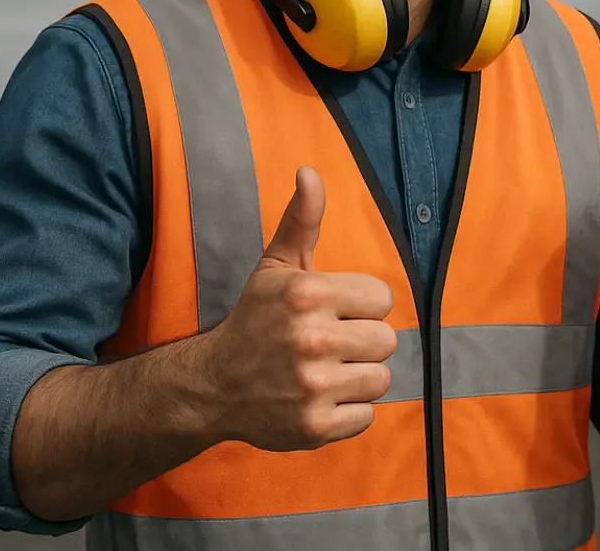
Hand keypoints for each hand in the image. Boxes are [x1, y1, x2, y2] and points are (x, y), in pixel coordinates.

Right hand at [201, 165, 396, 451]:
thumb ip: (302, 218)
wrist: (213, 383)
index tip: (333, 310)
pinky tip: (319, 398)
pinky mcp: (314, 427)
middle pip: (386, 340)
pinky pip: (366, 416)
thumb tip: (310, 171)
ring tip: (325, 370)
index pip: (382, 298)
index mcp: (309, 293)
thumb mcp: (277, 265)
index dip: (360, 304)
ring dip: (358, 376)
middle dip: (362, 341)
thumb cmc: (256, 318)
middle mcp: (312, 339)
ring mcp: (313, 387)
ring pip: (381, 378)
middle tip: (329, 343)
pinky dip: (348, 412)